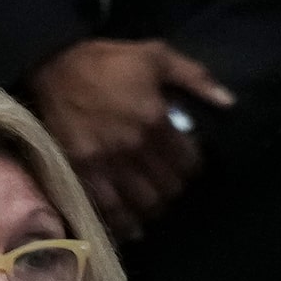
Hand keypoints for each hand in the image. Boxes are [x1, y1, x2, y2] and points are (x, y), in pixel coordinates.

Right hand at [26, 39, 232, 238]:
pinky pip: (111, 212)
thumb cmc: (106, 61)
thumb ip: (195, 77)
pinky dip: (126, 224)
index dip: (192, 166)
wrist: (51, 65)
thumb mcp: (155, 56)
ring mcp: (107, 163)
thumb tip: (230, 102)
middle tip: (170, 181)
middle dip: (175, 187)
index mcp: (154, 119)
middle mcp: (133, 146)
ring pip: (145, 205)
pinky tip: (133, 224)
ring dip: (155, 206)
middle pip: (170, 188)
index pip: (189, 163)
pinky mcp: (82, 173)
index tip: (187, 163)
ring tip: (153, 199)